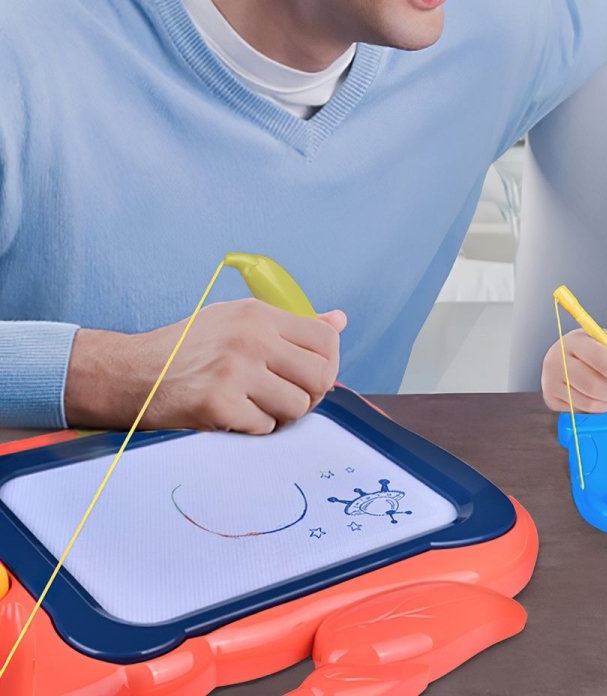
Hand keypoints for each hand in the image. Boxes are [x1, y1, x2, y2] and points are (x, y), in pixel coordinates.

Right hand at [65, 298, 346, 432]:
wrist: (131, 373)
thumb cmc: (189, 348)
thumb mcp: (237, 320)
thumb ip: (290, 324)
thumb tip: (339, 321)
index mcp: (259, 314)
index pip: (326, 340)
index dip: (328, 363)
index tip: (310, 376)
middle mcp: (251, 338)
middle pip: (321, 376)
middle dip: (311, 394)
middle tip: (288, 397)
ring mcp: (235, 371)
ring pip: (298, 406)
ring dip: (282, 414)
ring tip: (257, 406)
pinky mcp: (218, 404)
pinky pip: (265, 427)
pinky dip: (254, 428)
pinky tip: (234, 416)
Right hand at [540, 328, 606, 412]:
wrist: (594, 362)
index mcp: (577, 339)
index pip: (600, 358)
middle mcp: (558, 357)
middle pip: (592, 384)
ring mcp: (551, 380)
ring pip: (588, 402)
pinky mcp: (551, 399)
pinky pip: (580, 413)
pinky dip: (598, 411)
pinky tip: (603, 400)